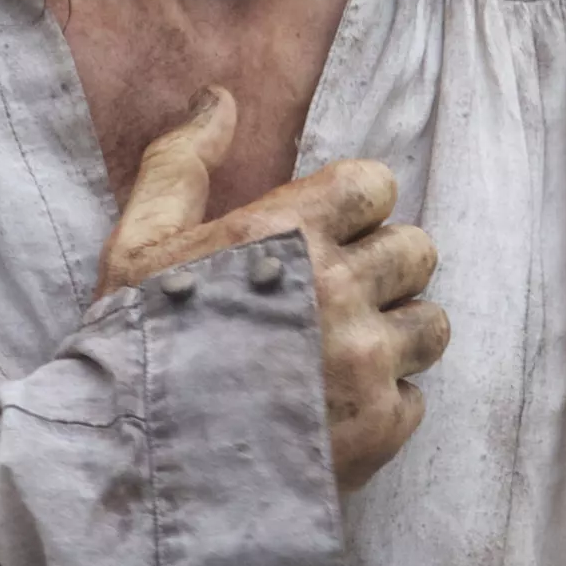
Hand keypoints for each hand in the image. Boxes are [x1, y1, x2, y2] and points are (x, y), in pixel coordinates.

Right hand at [97, 86, 448, 490]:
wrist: (137, 467)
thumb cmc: (134, 345)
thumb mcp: (139, 242)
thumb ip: (183, 160)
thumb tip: (221, 98)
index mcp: (290, 234)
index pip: (378, 186)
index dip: (353, 207)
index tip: (322, 234)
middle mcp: (341, 291)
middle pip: (418, 251)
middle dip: (381, 267)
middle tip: (330, 295)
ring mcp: (367, 363)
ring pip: (431, 325)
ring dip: (394, 333)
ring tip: (339, 353)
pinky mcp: (380, 430)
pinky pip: (415, 398)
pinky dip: (382, 402)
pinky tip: (329, 408)